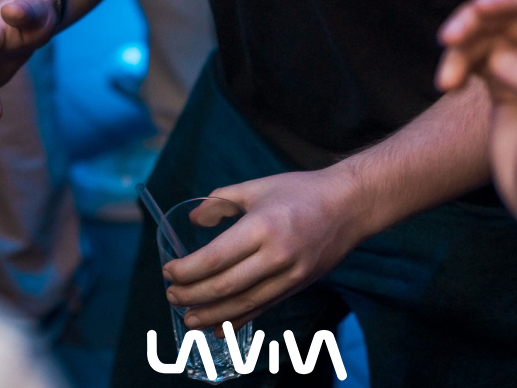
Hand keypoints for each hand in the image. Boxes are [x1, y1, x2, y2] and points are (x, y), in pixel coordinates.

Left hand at [162, 167, 369, 330]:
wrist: (348, 206)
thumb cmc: (300, 191)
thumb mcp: (257, 187)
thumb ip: (222, 201)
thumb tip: (194, 219)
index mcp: (263, 226)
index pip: (216, 258)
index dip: (187, 269)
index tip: (168, 271)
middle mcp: (276, 255)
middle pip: (225, 286)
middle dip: (192, 295)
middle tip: (170, 296)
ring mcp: (290, 275)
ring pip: (243, 304)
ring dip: (211, 316)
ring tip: (187, 320)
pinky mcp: (298, 286)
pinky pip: (263, 308)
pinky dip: (239, 321)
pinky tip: (219, 328)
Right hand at [436, 0, 516, 217]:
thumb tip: (502, 57)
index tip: (478, 7)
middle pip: (506, 14)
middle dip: (474, 19)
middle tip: (447, 38)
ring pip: (484, 34)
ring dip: (459, 47)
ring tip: (446, 81)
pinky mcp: (501, 82)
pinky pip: (473, 56)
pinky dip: (456, 64)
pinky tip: (448, 86)